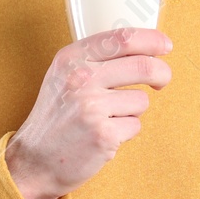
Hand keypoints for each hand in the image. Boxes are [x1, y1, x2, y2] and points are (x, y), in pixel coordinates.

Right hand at [4, 26, 172, 198]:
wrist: (34, 160)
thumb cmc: (56, 117)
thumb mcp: (64, 76)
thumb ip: (95, 58)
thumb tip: (144, 47)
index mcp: (71, 58)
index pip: (123, 38)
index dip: (152, 40)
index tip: (165, 45)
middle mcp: (81, 78)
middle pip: (144, 66)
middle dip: (161, 73)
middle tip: (161, 80)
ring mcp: (92, 107)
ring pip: (141, 100)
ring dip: (132, 111)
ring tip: (106, 119)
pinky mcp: (103, 134)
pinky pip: (135, 126)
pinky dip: (125, 132)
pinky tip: (103, 135)